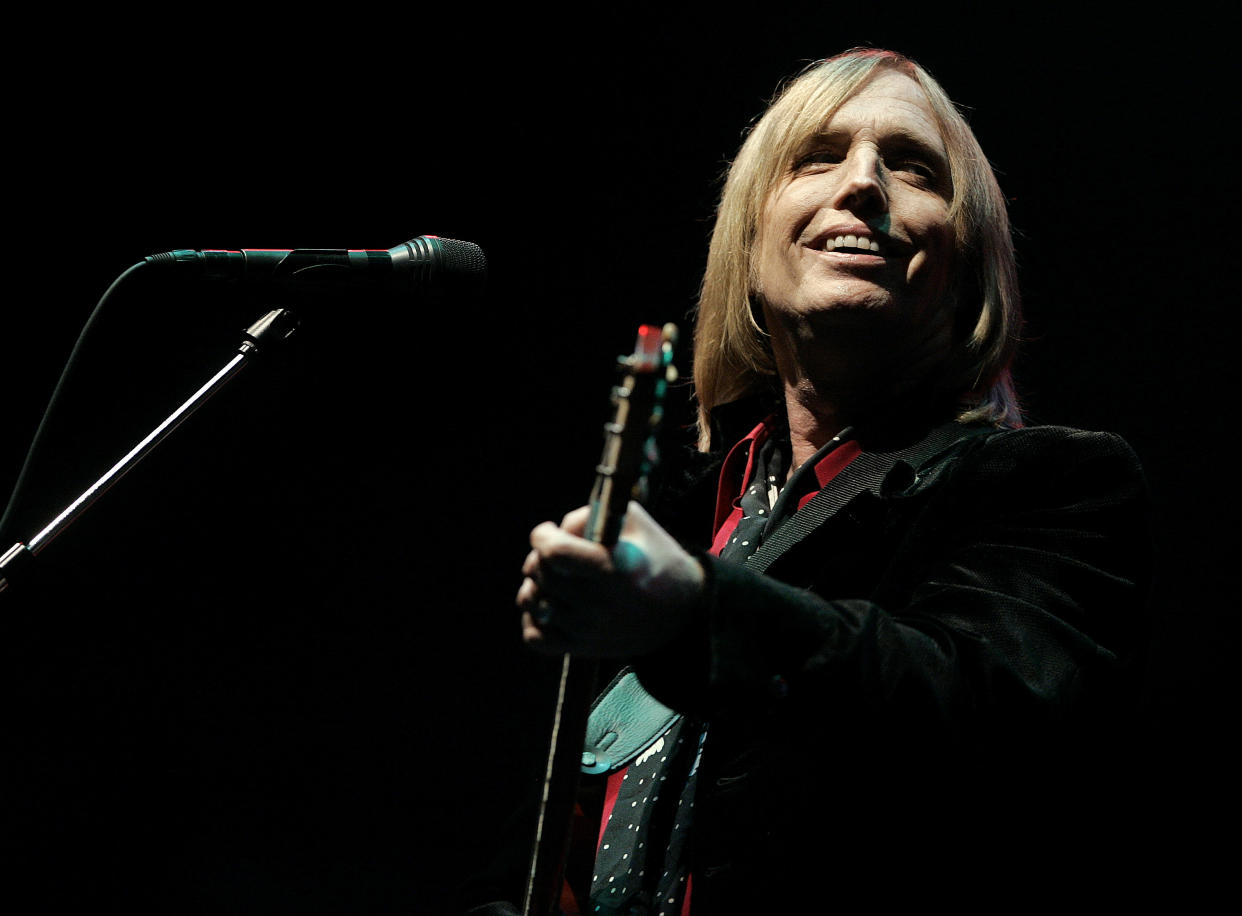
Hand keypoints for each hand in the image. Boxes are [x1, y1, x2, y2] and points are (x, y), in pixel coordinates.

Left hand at [517, 501, 704, 657]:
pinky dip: (534, 619)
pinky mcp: (583, 649)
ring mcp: (588, 630)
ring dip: (535, 585)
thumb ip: (592, 516)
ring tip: (550, 579)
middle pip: (541, 574)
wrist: (684, 610)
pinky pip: (535, 638)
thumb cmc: (658, 558)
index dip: (542, 536)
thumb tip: (559, 529)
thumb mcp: (635, 522)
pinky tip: (550, 605)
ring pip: (533, 603)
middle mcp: (598, 603)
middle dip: (539, 556)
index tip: (548, 531)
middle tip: (553, 554)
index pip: (554, 552)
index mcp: (612, 569)